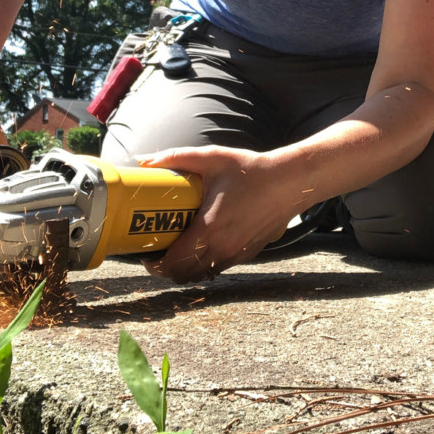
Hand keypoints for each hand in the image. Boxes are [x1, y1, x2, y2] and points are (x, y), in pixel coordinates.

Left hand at [137, 145, 292, 283]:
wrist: (290, 181)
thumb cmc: (252, 170)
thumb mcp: (212, 158)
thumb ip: (175, 158)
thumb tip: (143, 161)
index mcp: (209, 229)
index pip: (173, 263)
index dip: (154, 264)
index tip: (146, 254)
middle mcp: (222, 248)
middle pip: (184, 275)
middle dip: (166, 269)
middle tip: (158, 251)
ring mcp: (237, 253)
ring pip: (202, 274)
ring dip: (186, 268)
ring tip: (178, 249)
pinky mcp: (248, 253)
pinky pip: (219, 266)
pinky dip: (206, 262)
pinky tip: (204, 243)